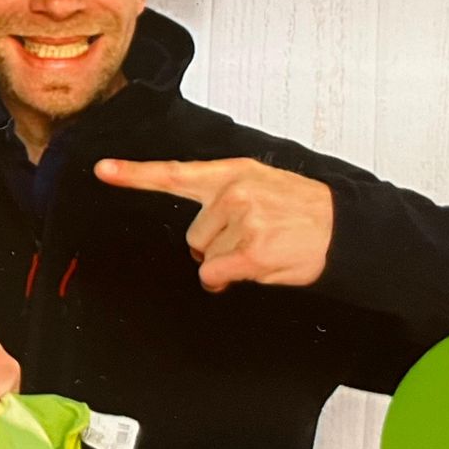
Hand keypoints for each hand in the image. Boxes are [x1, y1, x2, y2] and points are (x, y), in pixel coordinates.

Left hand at [93, 157, 334, 290]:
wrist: (346, 229)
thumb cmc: (303, 211)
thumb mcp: (262, 185)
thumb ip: (222, 200)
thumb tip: (197, 242)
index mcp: (231, 173)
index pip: (173, 172)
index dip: (134, 174)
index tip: (103, 170)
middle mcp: (233, 192)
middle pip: (193, 235)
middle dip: (217, 244)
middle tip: (255, 236)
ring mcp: (242, 220)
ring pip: (205, 256)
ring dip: (231, 260)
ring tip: (266, 246)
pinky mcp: (250, 250)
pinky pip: (215, 273)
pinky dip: (229, 278)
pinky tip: (258, 266)